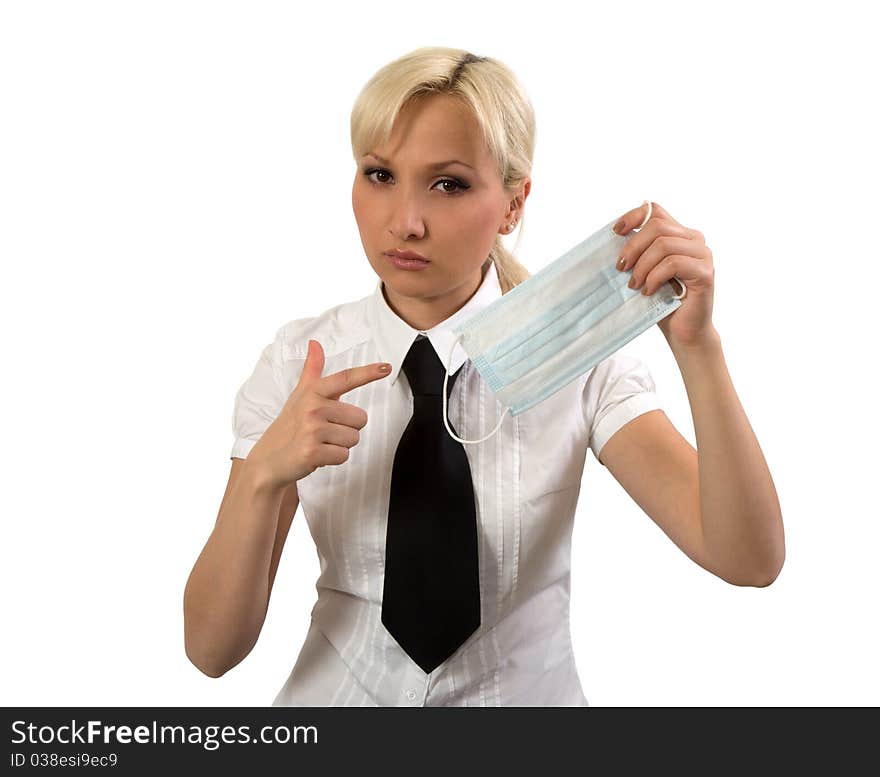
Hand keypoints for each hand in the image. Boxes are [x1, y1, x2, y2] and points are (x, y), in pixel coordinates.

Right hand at [245, 339, 391, 488]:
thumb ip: (311, 370)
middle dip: (347, 429)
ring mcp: (312, 429)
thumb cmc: (289, 425)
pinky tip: (318, 454)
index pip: (345, 378)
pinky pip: (343, 455)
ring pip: (353, 438)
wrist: (269, 459)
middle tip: (325, 431)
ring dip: (340, 445)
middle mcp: (313, 407)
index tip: (385, 367)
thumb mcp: (300, 394)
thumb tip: (315, 344)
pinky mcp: (312, 451)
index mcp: (313, 392)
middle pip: (360, 418)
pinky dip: (333, 459)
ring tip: (320, 442)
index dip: (367, 372)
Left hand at [613, 201, 716, 347]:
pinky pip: (673, 264)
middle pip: (657, 226)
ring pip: (664, 245)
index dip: (633, 216)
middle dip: (633, 247)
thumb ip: (638, 251)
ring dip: (642, 266)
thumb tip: (614, 237)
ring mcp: (702, 255)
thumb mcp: (644, 270)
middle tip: (621, 268)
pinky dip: (654, 277)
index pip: (655, 210)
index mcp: (679, 234)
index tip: (616, 232)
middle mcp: (694, 240)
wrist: (682, 330)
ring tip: (634, 285)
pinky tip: (648, 291)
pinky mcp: (705, 272)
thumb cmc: (661, 301)